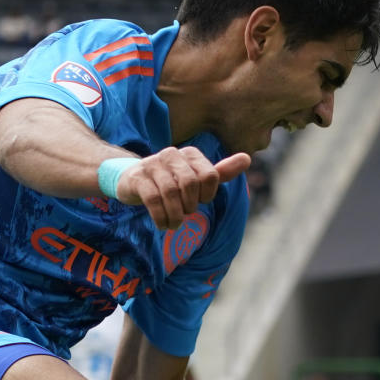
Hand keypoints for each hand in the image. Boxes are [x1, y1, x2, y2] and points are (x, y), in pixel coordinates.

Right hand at [115, 146, 249, 229]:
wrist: (132, 180)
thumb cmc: (170, 181)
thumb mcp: (196, 178)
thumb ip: (221, 172)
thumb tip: (247, 159)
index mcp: (190, 154)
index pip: (209, 176)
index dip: (207, 195)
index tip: (200, 202)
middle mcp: (172, 154)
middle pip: (190, 183)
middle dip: (190, 205)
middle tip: (185, 214)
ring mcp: (152, 164)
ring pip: (170, 192)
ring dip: (175, 215)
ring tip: (173, 225)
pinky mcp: (137, 178)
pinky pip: (153, 199)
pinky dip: (160, 217)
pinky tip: (162, 224)